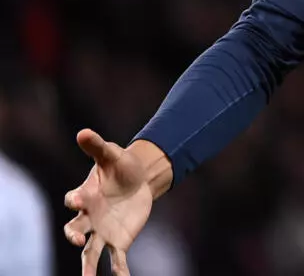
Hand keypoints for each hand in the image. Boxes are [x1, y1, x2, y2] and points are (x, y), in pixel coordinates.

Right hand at [63, 130, 155, 275]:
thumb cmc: (119, 166)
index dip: (75, 201)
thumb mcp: (111, 154)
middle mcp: (89, 217)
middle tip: (78, 239)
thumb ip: (97, 146)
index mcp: (85, 195)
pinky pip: (116, 259)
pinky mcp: (118, 240)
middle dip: (74, 234)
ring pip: (90, 252)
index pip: (75, 200)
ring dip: (88, 267)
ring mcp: (102, 231)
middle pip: (75, 229)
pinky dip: (118, 270)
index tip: (78, 200)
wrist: (137, 179)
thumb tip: (83, 132)